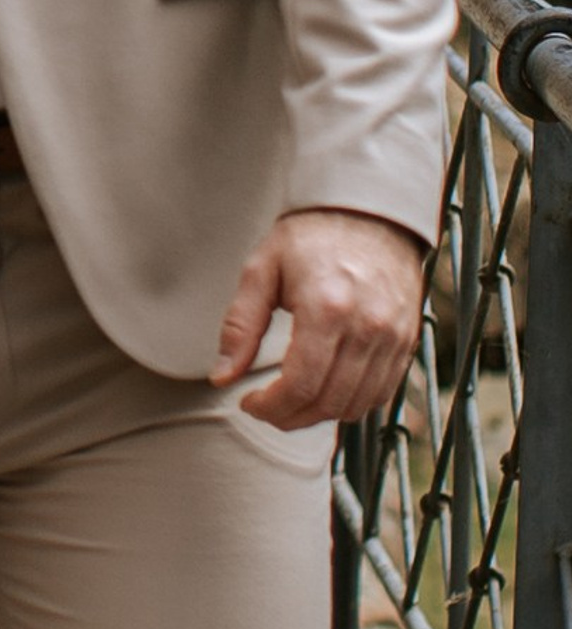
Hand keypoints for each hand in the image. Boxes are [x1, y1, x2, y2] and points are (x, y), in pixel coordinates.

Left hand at [212, 206, 425, 430]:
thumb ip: (241, 325)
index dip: (270, 406)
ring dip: (318, 415)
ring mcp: (393, 338)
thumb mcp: (262, 269)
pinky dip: (350, 404)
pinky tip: (324, 391)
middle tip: (265, 407)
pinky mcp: (407, 342)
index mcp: (327, 308)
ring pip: (356, 406)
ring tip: (291, 401)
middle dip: (289, 416)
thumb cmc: (310, 237)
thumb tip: (222, 376)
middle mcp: (368, 328)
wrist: (368, 212)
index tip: (249, 403)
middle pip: (328, 402)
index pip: (300, 384)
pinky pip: (381, 394)